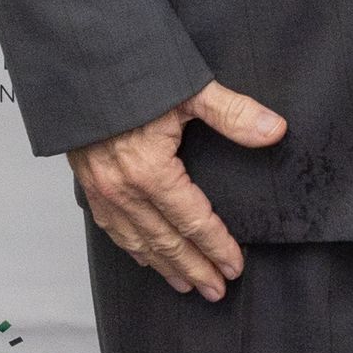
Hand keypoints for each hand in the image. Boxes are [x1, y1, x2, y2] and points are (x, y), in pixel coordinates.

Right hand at [69, 81, 286, 299]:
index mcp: (150, 172)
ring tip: (186, 283)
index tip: (234, 266)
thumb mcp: (189, 90)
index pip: (193, 221)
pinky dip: (132, 248)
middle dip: (195, 268)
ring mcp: (102, 190)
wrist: (78, 62)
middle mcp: (123, 189)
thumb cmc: (130, 72)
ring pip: (137, 242)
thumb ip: (233, 114)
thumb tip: (274, 129)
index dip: (217, 246)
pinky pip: (112, 228)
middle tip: (217, 289)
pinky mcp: (89, 183)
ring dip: (164, 266)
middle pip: (166, 242)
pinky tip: (143, 256)